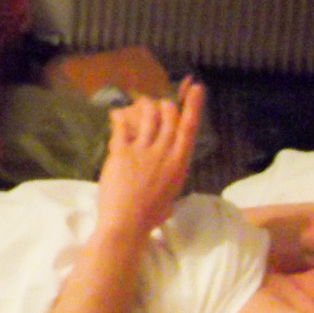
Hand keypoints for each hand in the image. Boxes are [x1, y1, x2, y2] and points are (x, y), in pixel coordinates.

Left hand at [96, 78, 203, 239]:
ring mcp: (143, 151)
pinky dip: (119, 118)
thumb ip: (171, 172)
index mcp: (180, 164)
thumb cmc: (150, 214)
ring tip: (142, 107)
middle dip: (165, 106)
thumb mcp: (171, 192)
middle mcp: (164, 153)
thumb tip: (169, 164)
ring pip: (148, 117)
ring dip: (146, 108)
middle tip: (161, 105)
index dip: (193, 106)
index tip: (196, 88)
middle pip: (169, 117)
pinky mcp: (122, 152)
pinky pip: (121, 127)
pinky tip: (116, 115)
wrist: (126, 224)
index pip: (190, 128)